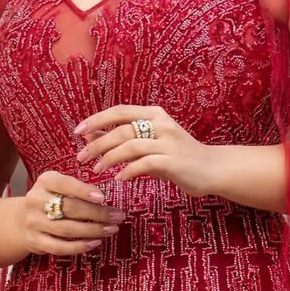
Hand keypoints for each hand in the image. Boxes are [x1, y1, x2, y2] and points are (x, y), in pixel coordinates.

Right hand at [20, 171, 126, 256]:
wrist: (23, 219)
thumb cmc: (51, 200)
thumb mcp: (60, 187)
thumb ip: (78, 188)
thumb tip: (102, 197)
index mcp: (45, 182)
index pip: (64, 184)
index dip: (83, 191)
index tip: (102, 197)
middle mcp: (36, 200)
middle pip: (70, 208)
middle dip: (97, 213)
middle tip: (117, 216)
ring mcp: (33, 222)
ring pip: (67, 229)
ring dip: (93, 230)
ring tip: (111, 229)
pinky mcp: (35, 241)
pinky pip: (59, 247)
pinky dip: (79, 246)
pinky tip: (95, 242)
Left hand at [73, 106, 212, 195]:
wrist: (211, 169)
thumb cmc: (177, 157)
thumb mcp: (148, 144)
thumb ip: (122, 140)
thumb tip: (90, 136)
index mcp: (154, 114)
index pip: (119, 111)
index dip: (96, 120)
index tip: (78, 132)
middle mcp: (161, 124)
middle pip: (121, 130)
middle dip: (97, 144)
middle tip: (81, 158)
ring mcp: (168, 142)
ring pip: (130, 145)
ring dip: (109, 158)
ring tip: (97, 170)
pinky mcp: (173, 161)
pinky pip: (144, 164)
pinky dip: (128, 171)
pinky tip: (120, 179)